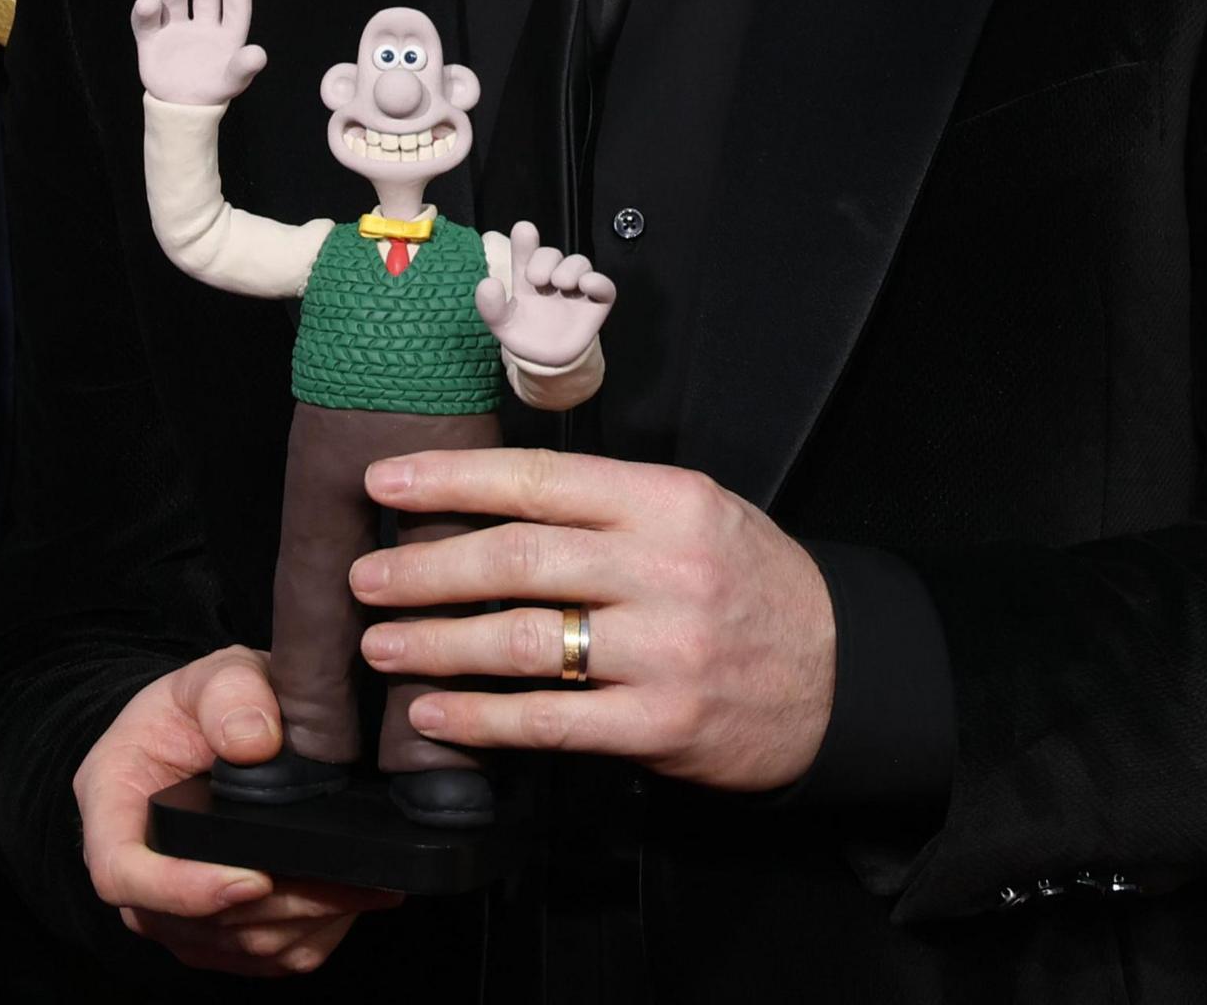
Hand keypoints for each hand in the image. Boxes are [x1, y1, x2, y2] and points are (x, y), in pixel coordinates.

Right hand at [74, 645, 401, 975]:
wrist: (203, 736)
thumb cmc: (197, 709)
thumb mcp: (212, 674)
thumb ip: (229, 691)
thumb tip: (255, 743)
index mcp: (111, 805)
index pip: (121, 874)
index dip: (182, 889)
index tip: (252, 878)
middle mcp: (134, 874)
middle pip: (194, 922)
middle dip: (277, 905)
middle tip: (350, 878)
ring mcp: (174, 913)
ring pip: (239, 945)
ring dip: (305, 922)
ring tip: (367, 884)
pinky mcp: (219, 936)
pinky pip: (267, 958)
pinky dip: (315, 934)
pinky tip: (353, 897)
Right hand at [132, 0, 267, 107]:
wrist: (181, 108)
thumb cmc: (213, 89)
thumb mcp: (232, 81)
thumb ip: (244, 68)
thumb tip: (258, 54)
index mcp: (228, 30)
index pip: (235, 4)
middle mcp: (203, 22)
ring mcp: (176, 27)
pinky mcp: (152, 38)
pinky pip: (146, 20)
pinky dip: (145, 10)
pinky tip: (148, 4)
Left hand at [347, 450, 836, 792]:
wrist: (841, 676)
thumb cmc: (747, 584)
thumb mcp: (695, 514)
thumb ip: (605, 505)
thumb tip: (484, 500)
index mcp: (666, 501)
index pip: (538, 481)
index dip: (450, 481)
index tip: (381, 484)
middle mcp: (664, 569)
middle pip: (518, 560)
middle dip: (426, 568)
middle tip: (365, 579)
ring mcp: (664, 651)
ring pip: (524, 641)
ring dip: (437, 645)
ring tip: (381, 646)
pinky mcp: (662, 725)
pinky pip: (552, 721)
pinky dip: (483, 719)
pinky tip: (434, 715)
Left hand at [479, 222, 614, 368]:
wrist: (546, 362)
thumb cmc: (524, 334)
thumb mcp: (500, 323)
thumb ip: (490, 306)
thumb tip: (488, 283)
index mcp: (527, 278)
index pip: (526, 252)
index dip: (525, 239)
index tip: (524, 230)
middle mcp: (552, 277)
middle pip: (552, 254)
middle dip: (545, 260)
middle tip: (536, 279)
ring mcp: (576, 288)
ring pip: (579, 263)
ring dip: (570, 268)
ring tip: (561, 284)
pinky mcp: (596, 302)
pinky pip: (605, 285)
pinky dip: (598, 282)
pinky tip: (586, 286)